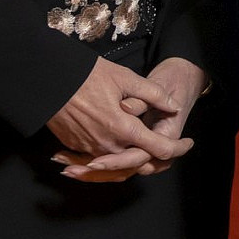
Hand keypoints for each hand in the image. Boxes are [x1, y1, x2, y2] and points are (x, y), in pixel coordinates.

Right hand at [46, 57, 193, 182]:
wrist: (49, 82)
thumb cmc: (87, 76)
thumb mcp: (126, 78)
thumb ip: (154, 94)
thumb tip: (173, 106)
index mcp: (123, 128)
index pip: (159, 148)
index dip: (178, 148)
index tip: (189, 143)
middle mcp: (107, 145)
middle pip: (140, 161)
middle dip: (158, 156)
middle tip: (172, 147)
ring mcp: (90, 149)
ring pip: (120, 163)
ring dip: (135, 159)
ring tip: (150, 149)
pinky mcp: (77, 148)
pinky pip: (100, 160)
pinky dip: (114, 158)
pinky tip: (122, 147)